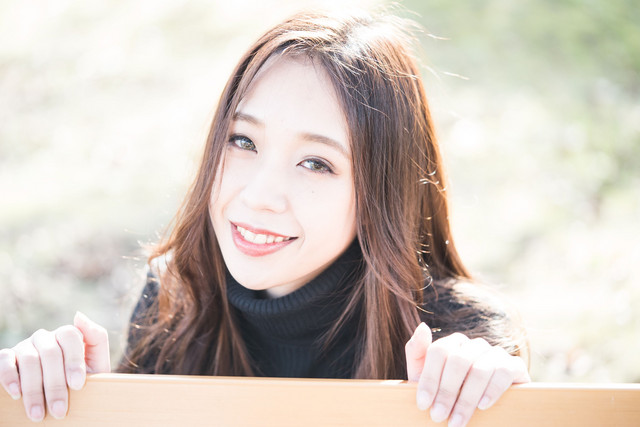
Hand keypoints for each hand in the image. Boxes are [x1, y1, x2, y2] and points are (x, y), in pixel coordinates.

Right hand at [0, 312, 110, 421]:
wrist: (65, 395)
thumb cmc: (82, 379)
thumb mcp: (97, 362)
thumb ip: (96, 338)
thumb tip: (78, 315)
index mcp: (67, 335)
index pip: (70, 337)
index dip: (74, 361)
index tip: (78, 385)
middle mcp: (46, 337)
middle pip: (50, 353)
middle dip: (55, 385)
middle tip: (59, 411)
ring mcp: (26, 345)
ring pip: (29, 360)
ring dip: (34, 390)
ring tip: (38, 414)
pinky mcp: (8, 356)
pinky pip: (5, 361)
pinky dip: (10, 377)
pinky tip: (16, 395)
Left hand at [405, 322, 529, 426]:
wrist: (483, 414)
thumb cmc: (450, 393)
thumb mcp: (426, 377)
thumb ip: (417, 353)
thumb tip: (423, 326)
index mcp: (453, 344)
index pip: (439, 351)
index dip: (430, 378)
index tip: (423, 404)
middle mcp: (475, 345)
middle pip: (458, 360)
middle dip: (446, 392)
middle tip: (438, 417)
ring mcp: (496, 354)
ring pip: (479, 370)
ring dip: (466, 399)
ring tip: (456, 421)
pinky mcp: (515, 366)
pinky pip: (504, 373)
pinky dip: (492, 390)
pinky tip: (482, 406)